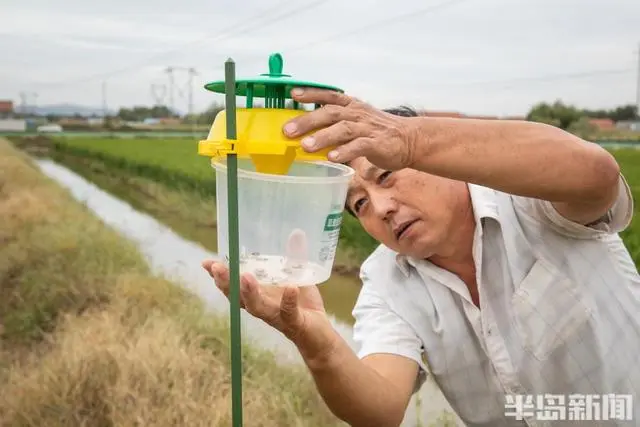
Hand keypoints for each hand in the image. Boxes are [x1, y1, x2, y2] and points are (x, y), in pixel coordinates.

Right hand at [201, 259, 338, 361]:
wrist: (320, 335)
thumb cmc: (303, 305)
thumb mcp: (298, 277)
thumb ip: (295, 257)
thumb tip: (296, 233)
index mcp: (258, 295)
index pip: (233, 286)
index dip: (219, 276)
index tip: (206, 263)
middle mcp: (262, 306)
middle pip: (238, 297)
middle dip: (226, 283)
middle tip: (217, 268)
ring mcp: (277, 316)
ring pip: (257, 308)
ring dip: (250, 293)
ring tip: (246, 277)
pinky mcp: (294, 322)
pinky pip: (289, 312)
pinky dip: (289, 301)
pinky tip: (291, 289)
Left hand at [282, 87, 417, 169]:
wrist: (409, 140)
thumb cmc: (377, 132)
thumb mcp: (356, 122)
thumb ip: (335, 125)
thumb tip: (306, 135)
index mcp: (352, 106)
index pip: (329, 96)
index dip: (311, 94)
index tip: (293, 95)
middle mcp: (357, 114)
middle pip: (330, 113)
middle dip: (308, 121)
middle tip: (288, 131)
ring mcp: (367, 128)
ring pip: (342, 129)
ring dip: (322, 137)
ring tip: (305, 146)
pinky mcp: (377, 143)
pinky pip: (359, 146)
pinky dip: (344, 151)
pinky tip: (332, 157)